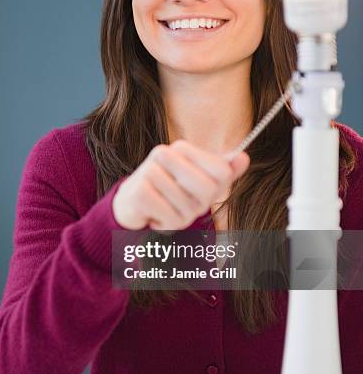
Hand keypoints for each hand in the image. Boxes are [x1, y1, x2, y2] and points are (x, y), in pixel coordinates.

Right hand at [112, 139, 249, 230]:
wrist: (129, 206)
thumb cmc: (168, 193)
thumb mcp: (198, 181)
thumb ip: (223, 171)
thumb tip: (244, 157)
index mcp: (181, 148)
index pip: (222, 173)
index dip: (215, 190)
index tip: (197, 192)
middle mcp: (164, 153)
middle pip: (208, 190)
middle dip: (198, 206)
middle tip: (181, 205)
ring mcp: (149, 172)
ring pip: (188, 208)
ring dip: (180, 218)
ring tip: (164, 209)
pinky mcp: (139, 193)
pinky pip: (172, 218)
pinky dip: (167, 225)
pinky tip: (154, 217)